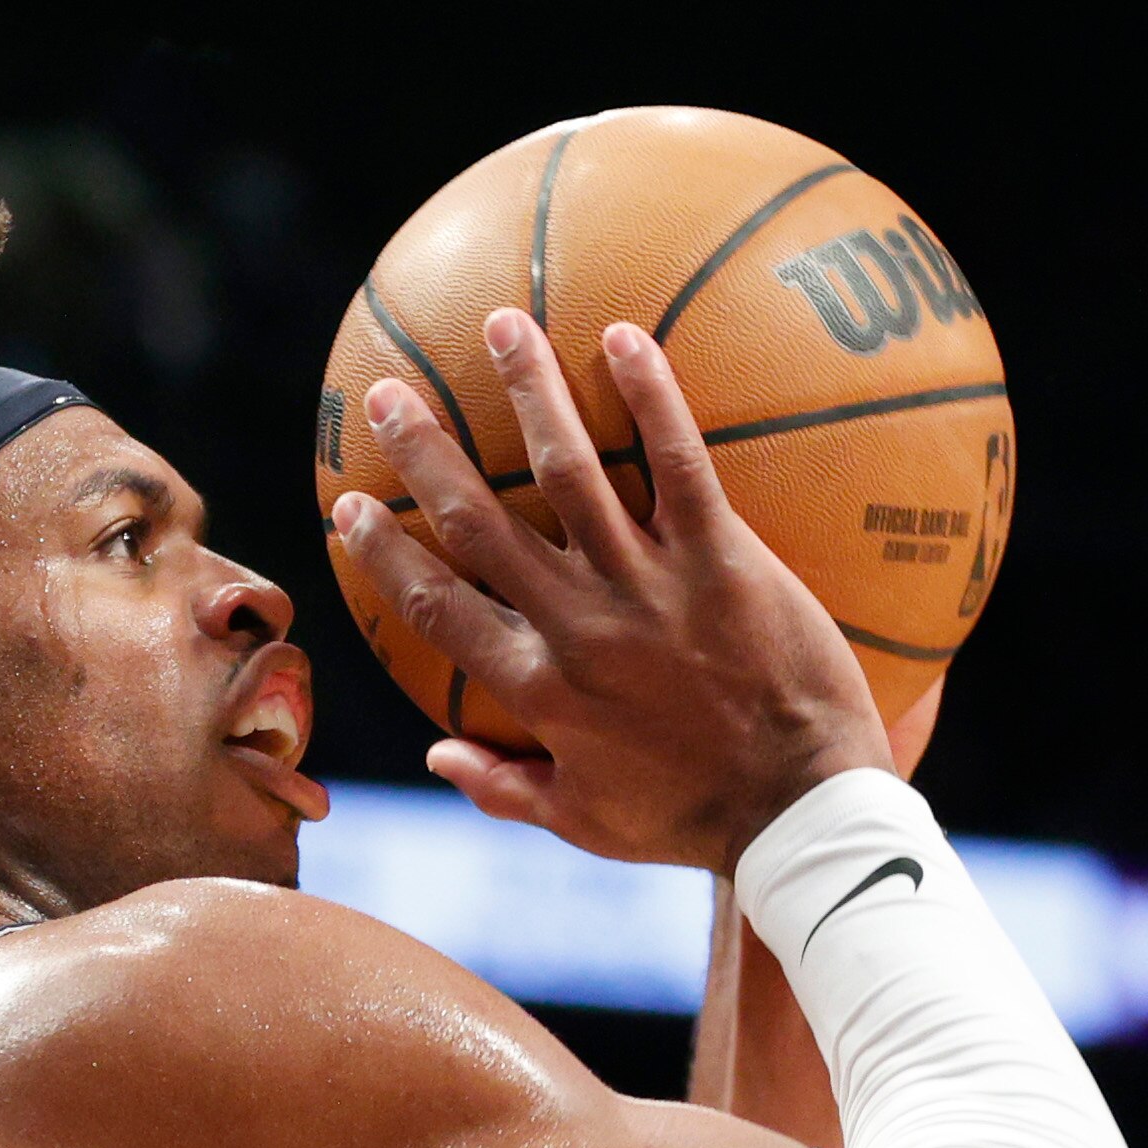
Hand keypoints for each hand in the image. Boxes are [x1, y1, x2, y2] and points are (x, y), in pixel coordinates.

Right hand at [333, 309, 892, 870]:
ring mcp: (649, 586)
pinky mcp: (722, 559)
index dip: (384, 553)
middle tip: (389, 395)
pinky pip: (679, 462)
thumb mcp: (584, 821)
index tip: (349, 507)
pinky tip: (624, 336)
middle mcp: (576, 627)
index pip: (433, 607)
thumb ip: (502, 789)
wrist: (798, 811)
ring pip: (570, 471)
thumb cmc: (691, 821)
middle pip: (479, 522)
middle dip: (425, 452)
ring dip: (528, 391)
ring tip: (501, 325)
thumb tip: (436, 756)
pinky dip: (650, 396)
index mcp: (534, 688)